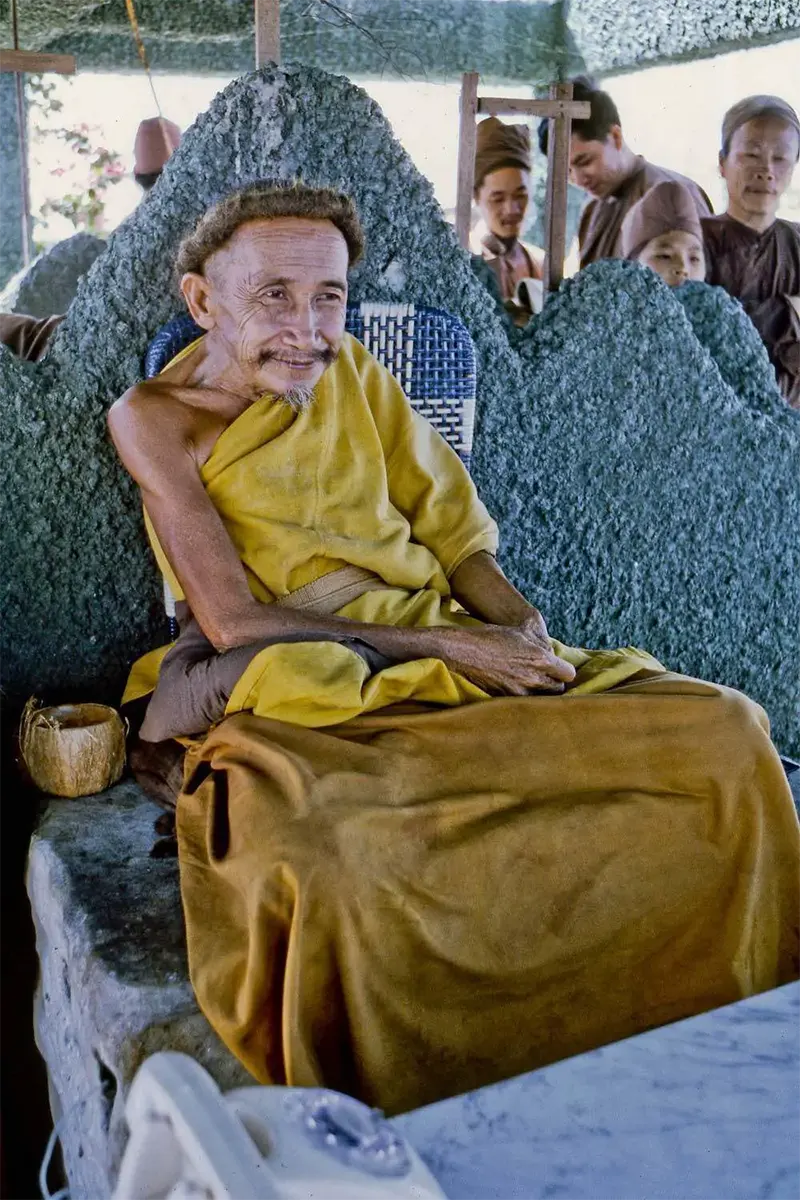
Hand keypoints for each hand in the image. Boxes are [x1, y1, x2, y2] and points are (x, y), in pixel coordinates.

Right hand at [435, 618, 575, 695]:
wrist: (459, 651)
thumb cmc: (488, 638)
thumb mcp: (517, 631)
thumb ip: (539, 642)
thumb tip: (551, 650)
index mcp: (540, 659)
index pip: (568, 674)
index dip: (562, 671)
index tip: (556, 670)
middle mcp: (533, 678)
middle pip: (557, 690)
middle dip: (552, 684)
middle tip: (543, 679)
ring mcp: (519, 692)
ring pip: (541, 700)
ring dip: (538, 695)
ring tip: (528, 686)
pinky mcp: (505, 701)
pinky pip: (522, 705)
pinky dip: (521, 701)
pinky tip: (514, 691)